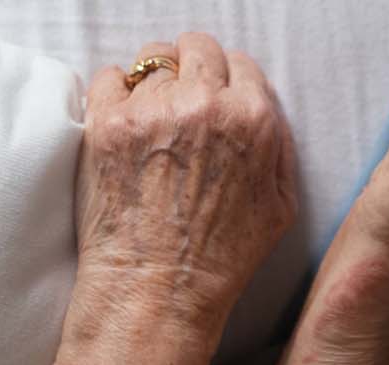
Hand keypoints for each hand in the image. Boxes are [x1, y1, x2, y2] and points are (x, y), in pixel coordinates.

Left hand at [62, 32, 298, 347]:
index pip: (239, 64)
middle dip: (189, 70)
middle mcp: (206, 104)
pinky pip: (111, 77)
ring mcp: (154, 109)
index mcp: (254, 119)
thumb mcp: (279, 208)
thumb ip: (277, 146)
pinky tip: (121, 128)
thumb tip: (261, 108)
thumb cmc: (220, 260)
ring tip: (149, 123)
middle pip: (196, 49)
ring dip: (151, 84)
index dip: (225, 82)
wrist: (158, 291)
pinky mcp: (109, 121)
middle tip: (178, 103)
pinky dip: (114, 94)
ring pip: (152, 60)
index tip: (211, 100)